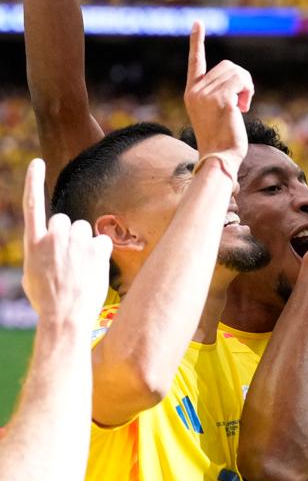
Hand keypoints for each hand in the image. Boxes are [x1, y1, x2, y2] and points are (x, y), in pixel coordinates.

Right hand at [21, 158, 112, 330]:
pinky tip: (93, 269)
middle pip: (64, 220)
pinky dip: (100, 252)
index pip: (32, 206)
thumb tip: (51, 247)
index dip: (33, 182)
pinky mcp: (96, 248)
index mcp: (33, 244)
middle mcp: (52, 238)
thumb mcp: (32, 275)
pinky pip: (102, 241)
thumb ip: (41, 252)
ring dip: (84, 244)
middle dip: (68, 235)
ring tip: (79, 268)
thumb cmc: (47, 301)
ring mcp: (74, 242)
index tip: (36, 163)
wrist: (65, 317)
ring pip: (83, 230)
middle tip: (68, 260)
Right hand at [183, 20, 253, 169]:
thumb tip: (238, 83)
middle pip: (227, 66)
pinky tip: (243, 108)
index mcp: (191, 93)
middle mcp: (196, 90)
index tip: (197, 23)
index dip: (196, 41)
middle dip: (241, 81)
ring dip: (246, 88)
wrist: (219, 157)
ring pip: (237, 73)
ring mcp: (206, 94)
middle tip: (243, 101)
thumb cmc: (221, 140)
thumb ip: (219, 94)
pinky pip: (242, 81)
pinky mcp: (221, 99)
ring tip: (242, 106)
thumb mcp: (215, 113)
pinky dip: (248, 91)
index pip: (195, 62)